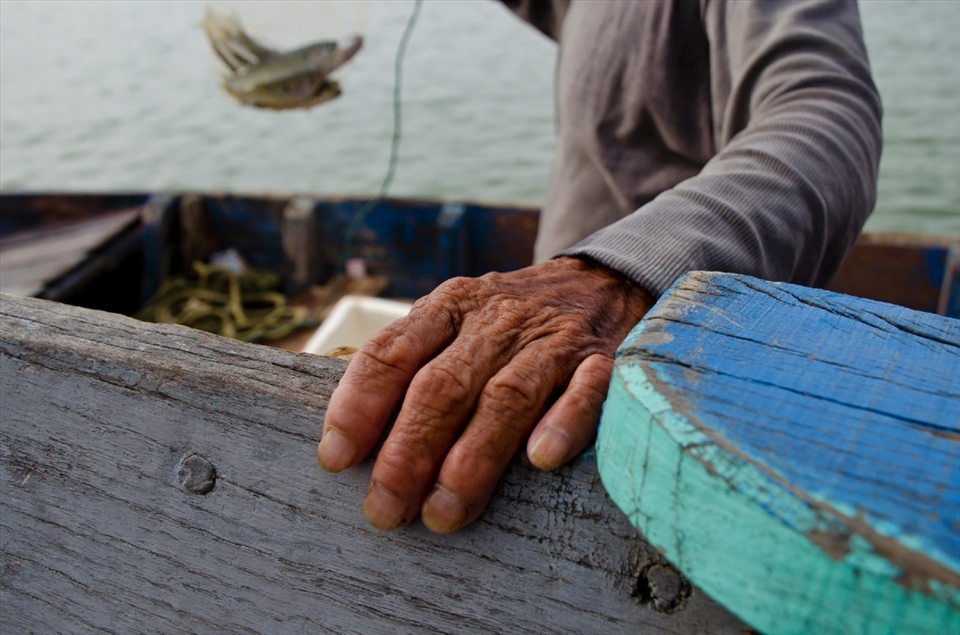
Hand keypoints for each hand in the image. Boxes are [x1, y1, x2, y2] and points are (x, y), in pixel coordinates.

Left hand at [318, 256, 652, 532]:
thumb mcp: (455, 322)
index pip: (392, 352)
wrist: (600, 283)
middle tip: (385, 510)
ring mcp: (550, 340)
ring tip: (443, 513)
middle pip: (442, 385)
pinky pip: (586, 391)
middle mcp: (495, 319)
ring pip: (505, 398)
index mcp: (449, 306)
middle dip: (408, 452)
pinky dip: (563, 423)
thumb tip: (347, 444)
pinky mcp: (601, 362)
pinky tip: (540, 460)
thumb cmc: (509, 323)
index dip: (359, 406)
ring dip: (471, 458)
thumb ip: (409, 366)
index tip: (336, 459)